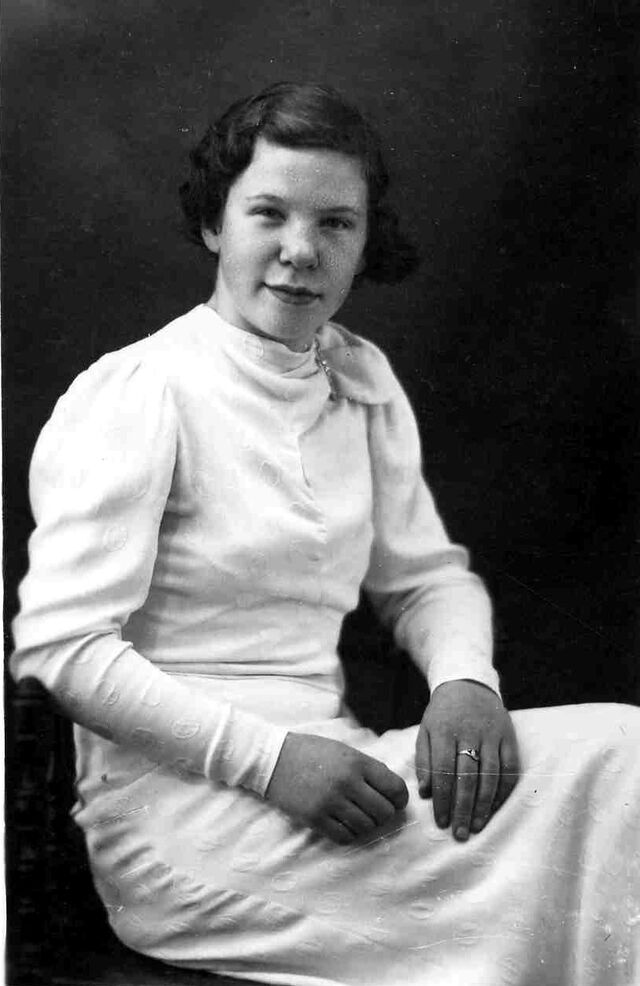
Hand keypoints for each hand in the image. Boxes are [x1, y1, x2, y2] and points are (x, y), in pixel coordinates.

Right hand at [265, 732, 408, 843]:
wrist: (274, 758)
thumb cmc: (312, 751)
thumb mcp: (344, 751)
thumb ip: (368, 768)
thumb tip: (392, 790)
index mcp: (357, 762)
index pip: (395, 788)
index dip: (401, 799)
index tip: (396, 801)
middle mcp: (347, 783)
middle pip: (384, 812)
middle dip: (384, 814)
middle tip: (376, 811)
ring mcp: (330, 802)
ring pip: (366, 827)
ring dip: (366, 824)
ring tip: (357, 815)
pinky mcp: (315, 818)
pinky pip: (344, 837)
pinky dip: (349, 834)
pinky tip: (343, 823)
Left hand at [415, 679, 518, 841]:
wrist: (468, 683)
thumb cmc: (443, 713)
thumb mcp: (426, 730)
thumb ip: (424, 760)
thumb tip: (425, 792)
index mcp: (445, 730)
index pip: (444, 770)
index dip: (443, 799)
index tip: (441, 822)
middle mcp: (470, 732)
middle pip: (468, 777)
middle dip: (463, 809)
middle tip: (459, 834)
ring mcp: (492, 734)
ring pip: (491, 775)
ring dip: (484, 805)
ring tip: (477, 826)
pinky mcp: (509, 736)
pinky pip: (510, 768)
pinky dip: (504, 791)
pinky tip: (495, 807)